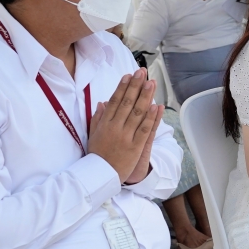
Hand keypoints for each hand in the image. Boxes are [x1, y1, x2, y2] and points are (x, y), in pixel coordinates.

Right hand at [87, 68, 159, 182]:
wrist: (101, 176)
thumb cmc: (97, 155)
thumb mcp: (93, 135)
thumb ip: (97, 118)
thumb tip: (102, 103)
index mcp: (104, 123)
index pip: (114, 101)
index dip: (122, 87)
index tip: (128, 75)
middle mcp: (115, 127)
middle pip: (127, 102)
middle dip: (135, 85)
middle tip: (142, 72)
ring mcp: (126, 137)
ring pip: (137, 113)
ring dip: (145, 96)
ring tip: (151, 82)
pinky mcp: (135, 147)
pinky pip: (144, 130)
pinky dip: (151, 117)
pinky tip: (156, 106)